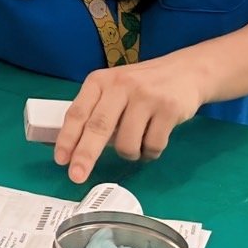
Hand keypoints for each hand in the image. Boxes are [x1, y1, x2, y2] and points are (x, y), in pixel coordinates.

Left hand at [53, 56, 205, 184]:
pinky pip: (153, 146)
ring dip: (130, 154)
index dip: (67, 138)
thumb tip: (75, 147)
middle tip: (77, 176)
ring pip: (127, 142)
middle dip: (85, 155)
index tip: (61, 159)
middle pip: (98, 127)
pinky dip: (150, 152)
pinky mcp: (168, 108)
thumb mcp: (114, 90)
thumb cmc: (143, 85)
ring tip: (137, 143)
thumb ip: (97, 112)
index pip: (78, 112)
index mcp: (100, 81)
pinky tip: (153, 139)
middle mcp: (120, 85)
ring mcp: (145, 96)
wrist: (186, 71)